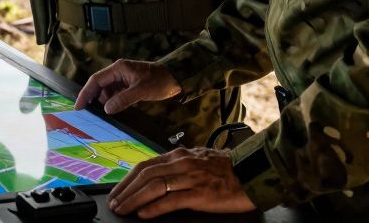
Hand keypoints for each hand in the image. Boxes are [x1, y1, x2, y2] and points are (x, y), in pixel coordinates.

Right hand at [75, 59, 181, 114]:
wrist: (176, 78)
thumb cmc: (160, 81)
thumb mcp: (141, 90)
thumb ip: (123, 99)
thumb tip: (105, 109)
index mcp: (118, 69)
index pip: (96, 80)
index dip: (85, 93)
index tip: (78, 107)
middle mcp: (118, 72)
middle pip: (99, 85)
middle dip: (92, 98)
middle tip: (86, 114)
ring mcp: (123, 79)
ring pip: (107, 91)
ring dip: (103, 102)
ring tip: (98, 115)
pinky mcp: (129, 85)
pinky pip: (115, 94)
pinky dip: (112, 102)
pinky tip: (111, 111)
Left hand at [107, 147, 255, 217]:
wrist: (255, 172)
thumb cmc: (228, 170)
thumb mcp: (198, 162)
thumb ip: (178, 168)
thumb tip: (156, 180)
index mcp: (180, 155)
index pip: (145, 165)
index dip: (127, 179)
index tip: (116, 191)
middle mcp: (182, 163)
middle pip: (145, 175)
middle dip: (125, 190)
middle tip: (114, 203)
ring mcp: (191, 177)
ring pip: (154, 186)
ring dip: (134, 199)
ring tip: (123, 209)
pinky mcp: (201, 193)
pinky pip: (172, 200)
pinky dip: (154, 207)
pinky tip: (144, 214)